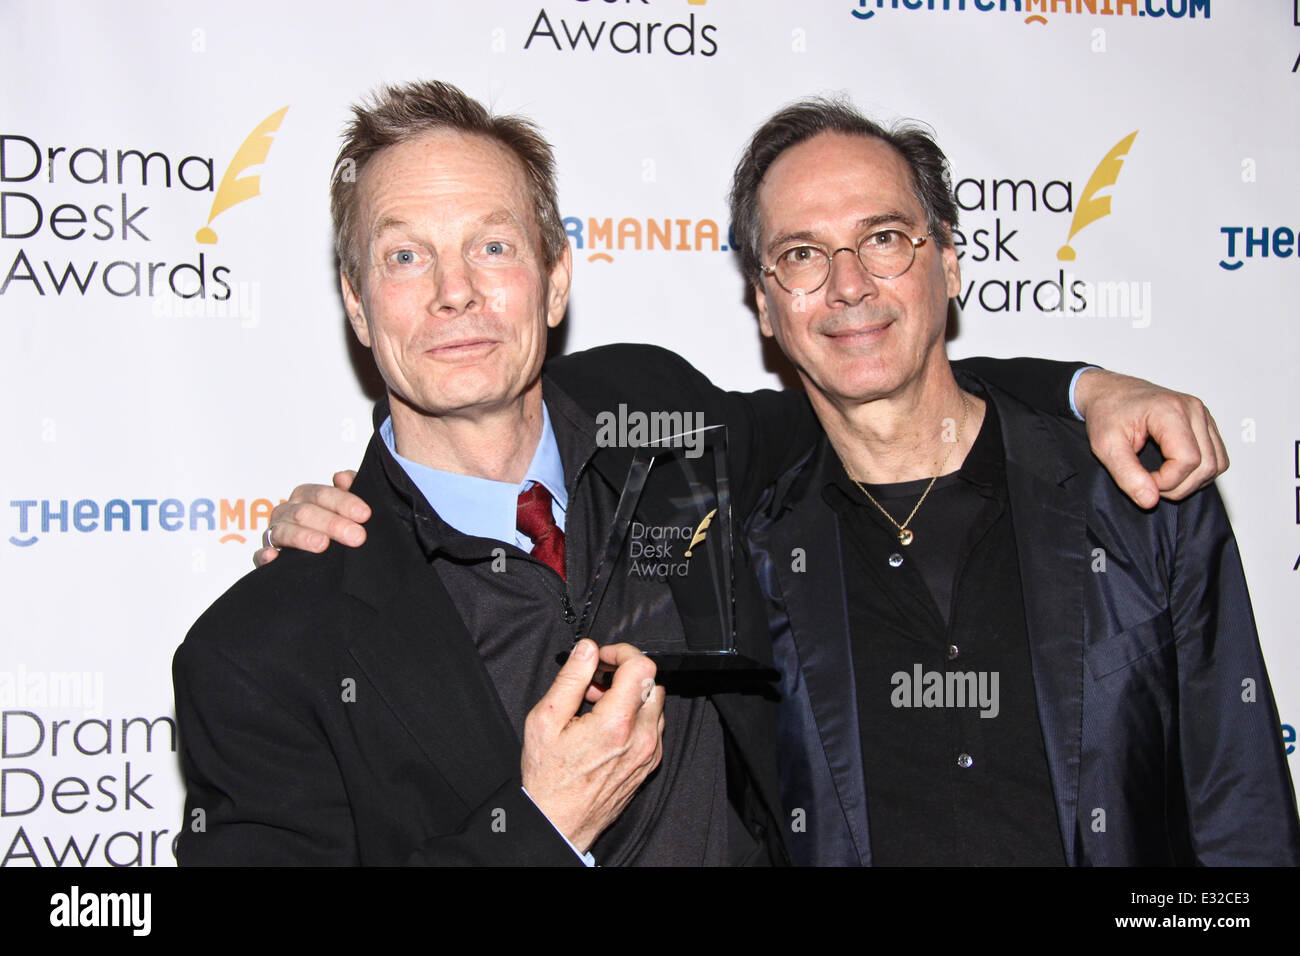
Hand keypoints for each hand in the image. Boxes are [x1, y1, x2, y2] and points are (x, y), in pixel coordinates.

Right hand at [254, 470, 369, 566]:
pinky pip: (259, 556)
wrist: (323, 555)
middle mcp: (287, 512)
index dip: (343, 502)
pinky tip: (274, 557)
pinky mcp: (266, 557)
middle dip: (332, 523)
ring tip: (323, 544)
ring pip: (284, 531)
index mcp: (305, 496)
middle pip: (305, 512)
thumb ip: (347, 490)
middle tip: (356, 536)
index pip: (321, 494)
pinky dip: (264, 555)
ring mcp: (275, 534)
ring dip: (303, 537)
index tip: (364, 514)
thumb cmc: (333, 525)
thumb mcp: (345, 506)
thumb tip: (343, 477)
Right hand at [521, 640, 664, 853]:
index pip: (642, 667)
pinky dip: (635, 716)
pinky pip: (653, 726)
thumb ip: (571, 679)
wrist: (558, 823)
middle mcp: (640, 738)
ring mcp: (649, 753)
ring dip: (630, 695)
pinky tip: (607, 726)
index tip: (602, 658)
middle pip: (652, 682)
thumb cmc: (548, 779)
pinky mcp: (649, 764)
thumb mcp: (546, 720)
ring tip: (597, 706)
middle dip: (624, 674)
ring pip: (654, 704)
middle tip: (594, 684)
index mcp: (616, 724)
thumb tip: (587, 650)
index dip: (622, 653)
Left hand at [1075, 369, 1228, 507]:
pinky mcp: (1205, 423)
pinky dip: (1198, 472)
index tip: (1141, 480)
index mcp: (1170, 410)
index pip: (1188, 460)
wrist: (1108, 392)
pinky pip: (1216, 457)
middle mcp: (1193, 409)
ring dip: (1191, 482)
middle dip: (1179, 486)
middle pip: (1207, 465)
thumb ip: (1127, 475)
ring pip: (1217, 464)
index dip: (1166, 482)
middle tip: (1149, 483)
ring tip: (1160, 478)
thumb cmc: (1106, 413)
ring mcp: (1203, 415)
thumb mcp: (1106, 446)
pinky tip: (1173, 470)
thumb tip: (1150, 501)